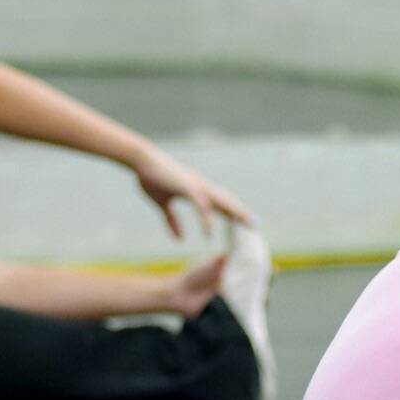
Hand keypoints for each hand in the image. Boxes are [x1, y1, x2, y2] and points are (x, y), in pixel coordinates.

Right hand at [131, 148, 253, 238]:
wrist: (142, 161)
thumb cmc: (152, 179)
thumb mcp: (162, 205)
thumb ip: (172, 221)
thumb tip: (181, 239)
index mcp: (198, 192)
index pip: (221, 205)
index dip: (233, 214)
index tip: (245, 225)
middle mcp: (201, 188)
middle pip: (228, 202)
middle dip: (242, 214)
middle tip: (256, 226)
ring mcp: (196, 186)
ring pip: (221, 201)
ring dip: (235, 213)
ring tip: (247, 226)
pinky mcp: (187, 188)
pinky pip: (200, 206)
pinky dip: (205, 219)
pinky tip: (208, 232)